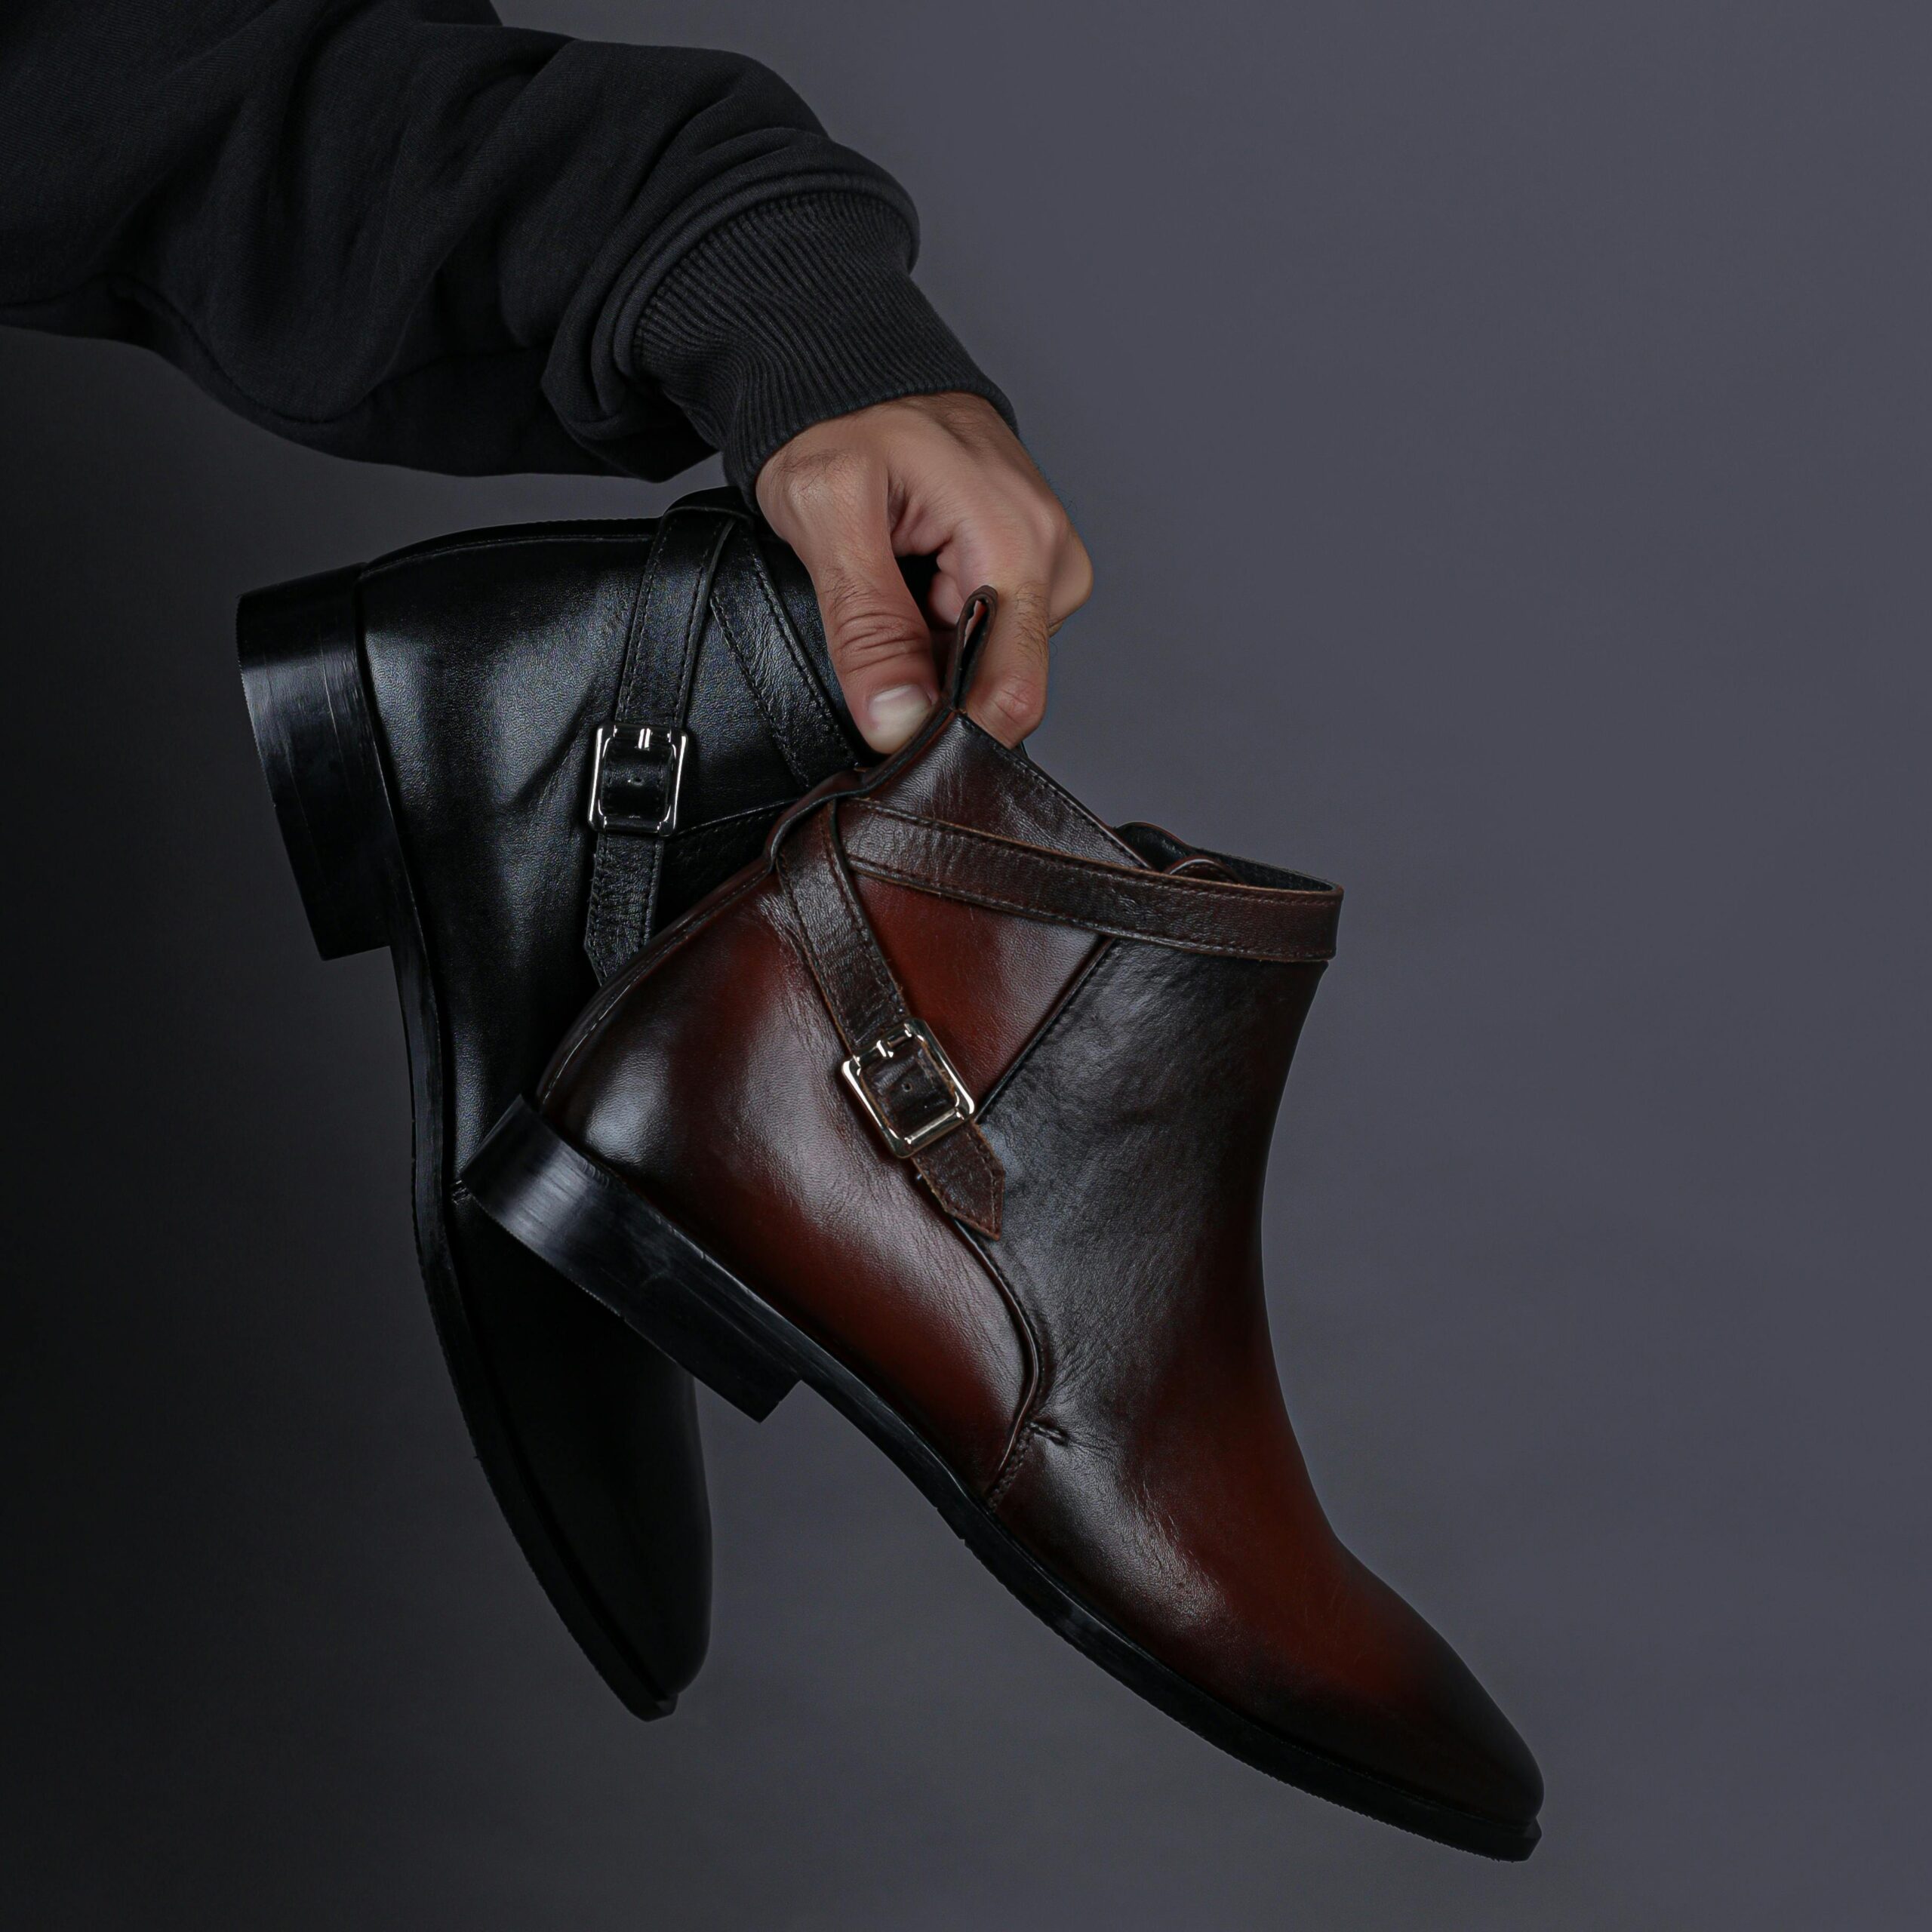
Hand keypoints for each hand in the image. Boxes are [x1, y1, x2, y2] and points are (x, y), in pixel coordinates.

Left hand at [754, 392, 1092, 751]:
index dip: (945, 732)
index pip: (1011, 693)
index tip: (887, 728)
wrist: (856, 371)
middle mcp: (1053, 555)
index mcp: (1017, 541)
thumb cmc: (841, 421)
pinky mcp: (1032, 567)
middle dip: (931, 682)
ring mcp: (1048, 561)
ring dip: (931, 650)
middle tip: (870, 621)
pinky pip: (988, 634)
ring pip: (991, 665)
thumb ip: (866, 627)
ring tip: (890, 583)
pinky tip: (912, 582)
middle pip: (1000, 685)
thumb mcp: (828, 514)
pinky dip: (939, 627)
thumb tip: (897, 722)